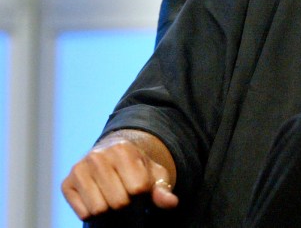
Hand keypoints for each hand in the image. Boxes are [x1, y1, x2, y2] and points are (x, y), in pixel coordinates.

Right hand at [61, 133, 178, 219]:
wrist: (113, 158)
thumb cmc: (138, 170)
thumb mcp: (155, 175)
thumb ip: (163, 190)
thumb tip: (171, 203)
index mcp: (123, 150)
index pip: (137, 188)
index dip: (141, 193)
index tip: (139, 186)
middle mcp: (98, 156)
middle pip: (118, 201)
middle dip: (125, 203)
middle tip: (124, 192)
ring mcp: (79, 169)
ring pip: (99, 209)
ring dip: (108, 209)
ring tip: (111, 195)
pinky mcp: (66, 184)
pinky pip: (83, 213)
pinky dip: (92, 212)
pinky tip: (97, 198)